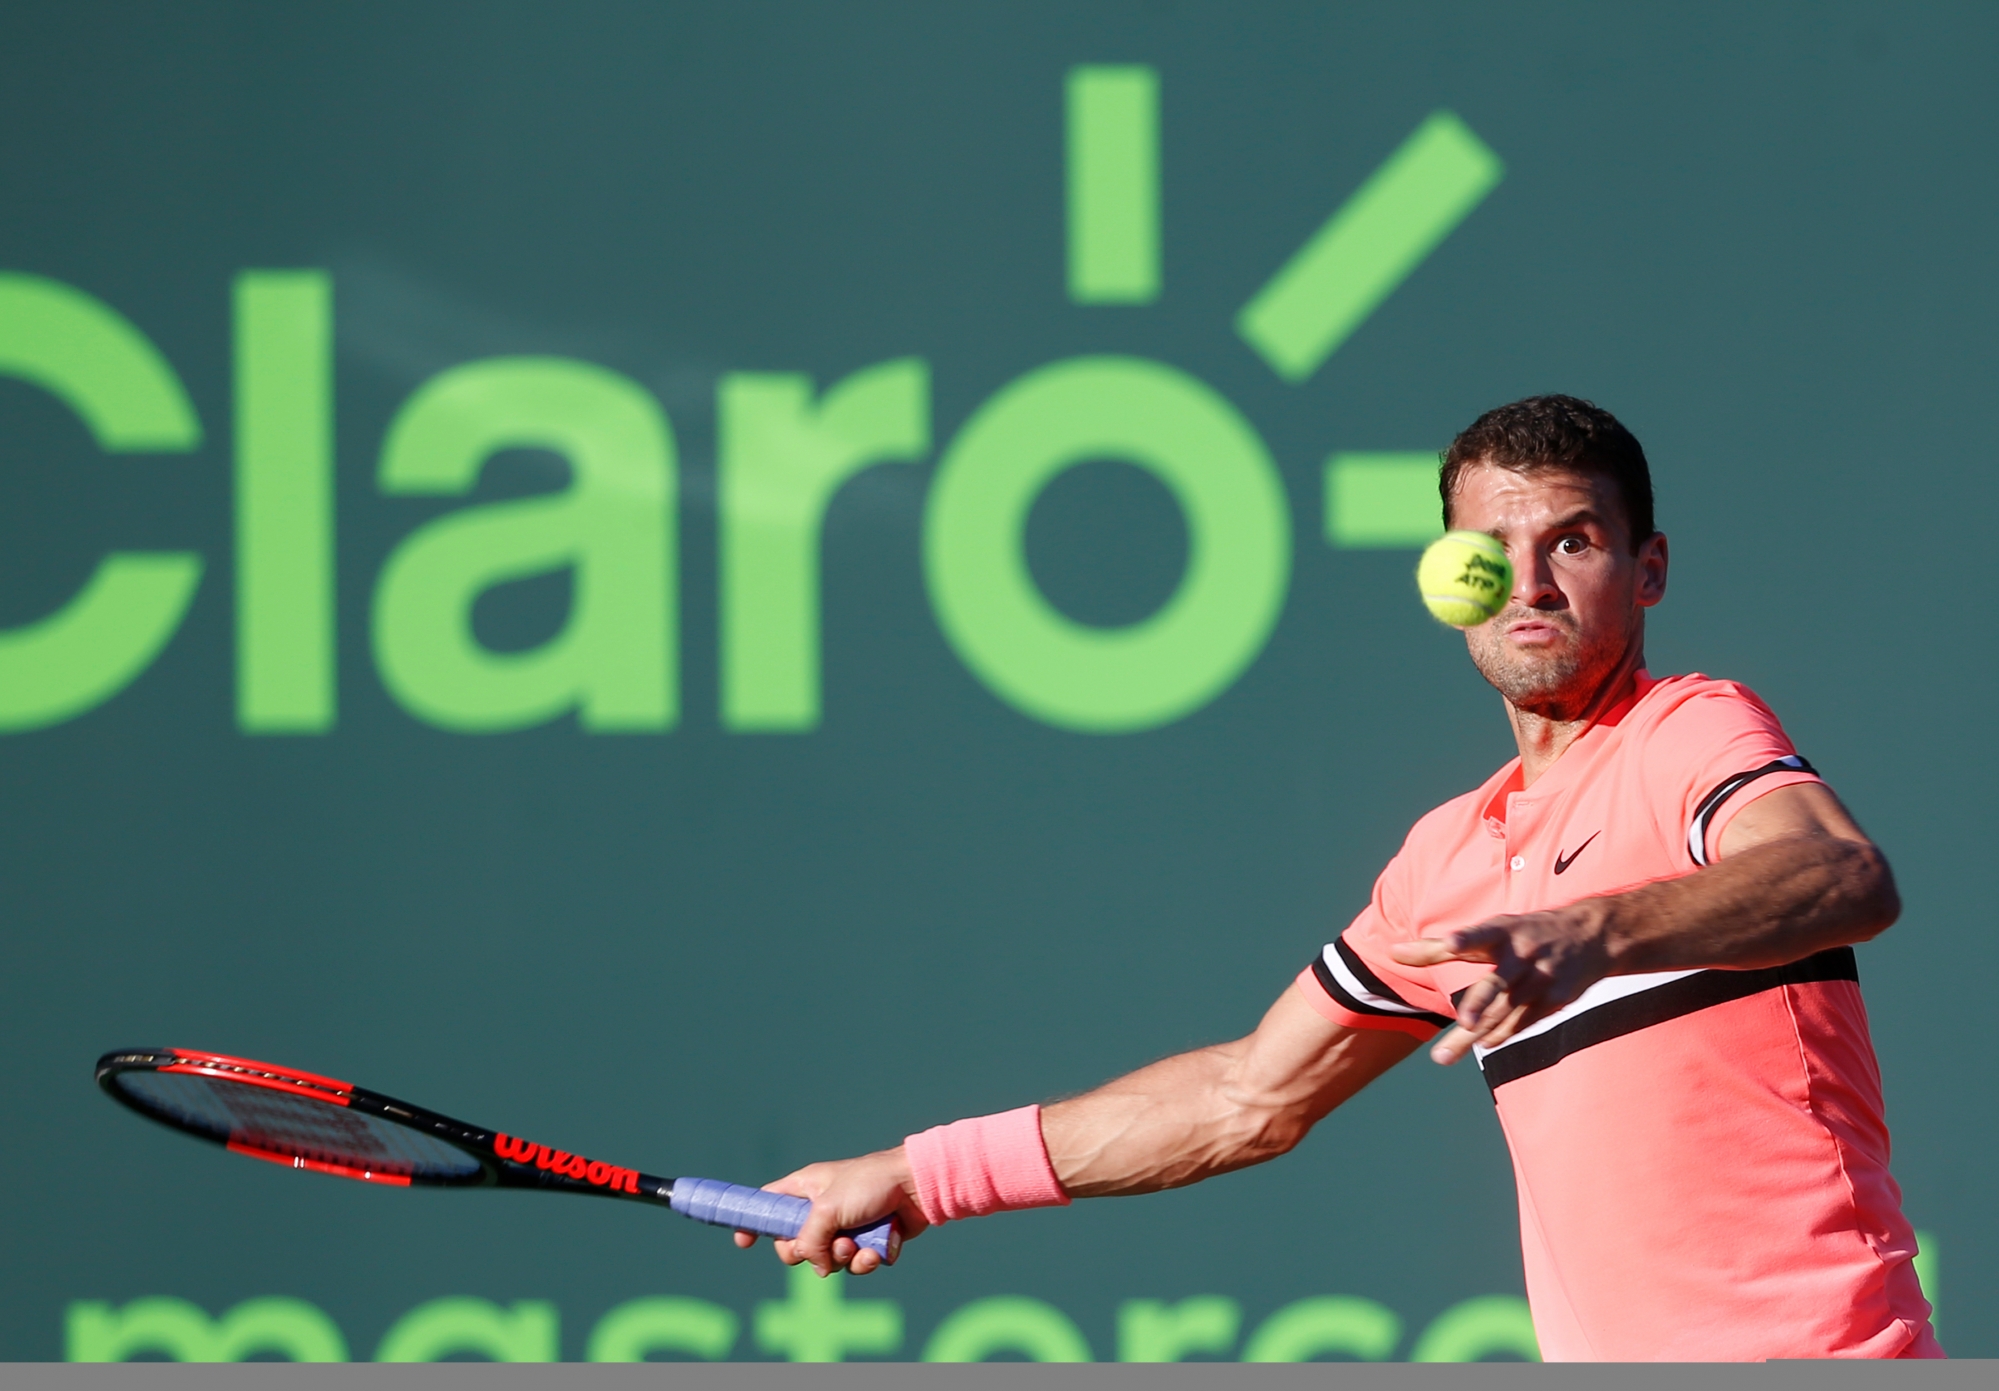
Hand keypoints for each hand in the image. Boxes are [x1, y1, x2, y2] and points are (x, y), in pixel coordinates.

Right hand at [731, 1146, 929, 1275]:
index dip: (755, 1222)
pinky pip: (856, 1264)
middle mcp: (823, 1208)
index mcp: (806, 1188)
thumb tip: (817, 1267)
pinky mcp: (868, 1240)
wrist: (917, 1187)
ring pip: (829, 1260)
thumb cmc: (870, 1184)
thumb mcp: (828, 1209)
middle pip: (796, 1245)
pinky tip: (876, 1250)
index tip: (743, 1242)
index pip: (769, 1204)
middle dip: (809, 1253)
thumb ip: (809, 1241)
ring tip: (857, 1244)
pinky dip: (866, 1261)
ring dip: (843, 1258)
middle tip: (823, 1246)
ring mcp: (846, 1226)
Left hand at [1388, 900, 1614, 1065]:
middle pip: (1496, 985)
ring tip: (1443, 1056)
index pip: (1481, 935)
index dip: (1467, 938)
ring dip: (1476, 1036)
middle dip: (1478, 1006)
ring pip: (1505, 1013)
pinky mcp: (1556, 998)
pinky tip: (1484, 1043)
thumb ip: (1439, 947)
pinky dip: (1502, 1033)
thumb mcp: (1488, 932)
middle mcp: (1522, 954)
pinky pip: (1524, 1021)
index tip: (1452, 943)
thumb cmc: (1524, 933)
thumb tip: (1392, 953)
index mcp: (1502, 932)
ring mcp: (1541, 978)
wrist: (1591, 935)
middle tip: (1463, 1022)